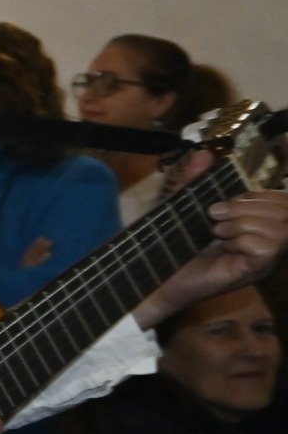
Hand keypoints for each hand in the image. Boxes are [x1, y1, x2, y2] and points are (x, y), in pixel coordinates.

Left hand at [137, 159, 287, 326]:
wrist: (158, 279)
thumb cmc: (174, 245)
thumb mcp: (186, 207)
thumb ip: (196, 181)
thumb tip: (203, 154)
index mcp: (258, 223)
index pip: (281, 200)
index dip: (255, 194)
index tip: (221, 203)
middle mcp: (269, 241)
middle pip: (285, 210)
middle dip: (247, 205)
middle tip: (214, 215)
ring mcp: (265, 258)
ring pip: (280, 228)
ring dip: (244, 222)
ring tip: (218, 231)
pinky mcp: (255, 271)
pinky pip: (268, 248)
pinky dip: (244, 240)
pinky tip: (225, 245)